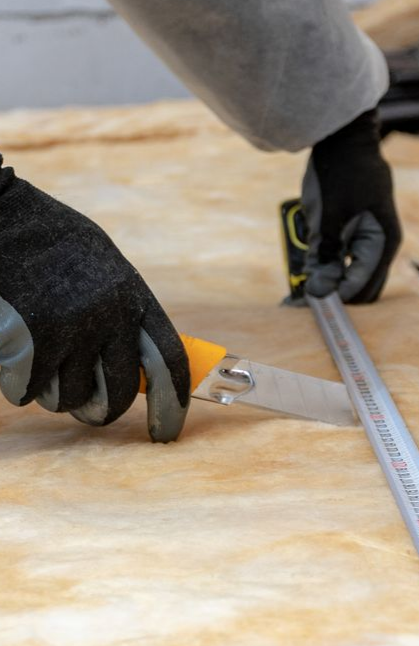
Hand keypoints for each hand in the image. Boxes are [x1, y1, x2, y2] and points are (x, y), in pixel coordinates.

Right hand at [0, 158, 189, 441]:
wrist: (0, 213)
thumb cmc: (48, 239)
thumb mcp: (102, 266)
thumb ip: (121, 312)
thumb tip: (138, 366)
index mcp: (134, 297)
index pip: (171, 361)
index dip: (174, 402)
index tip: (168, 431)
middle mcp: (112, 317)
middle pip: (120, 394)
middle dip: (103, 412)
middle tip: (90, 414)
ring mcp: (73, 331)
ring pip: (70, 398)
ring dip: (53, 391)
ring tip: (38, 353)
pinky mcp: (33, 342)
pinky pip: (29, 391)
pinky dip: (19, 381)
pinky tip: (12, 346)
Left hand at [301, 108, 400, 302]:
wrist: (343, 136)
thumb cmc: (340, 172)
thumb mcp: (329, 216)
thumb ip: (326, 255)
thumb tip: (319, 292)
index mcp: (383, 243)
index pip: (361, 287)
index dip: (334, 301)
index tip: (306, 308)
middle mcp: (380, 246)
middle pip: (359, 289)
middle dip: (330, 297)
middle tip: (296, 305)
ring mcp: (367, 240)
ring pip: (348, 277)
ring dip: (325, 284)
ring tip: (295, 292)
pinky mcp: (352, 234)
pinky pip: (340, 261)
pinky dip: (323, 267)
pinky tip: (302, 271)